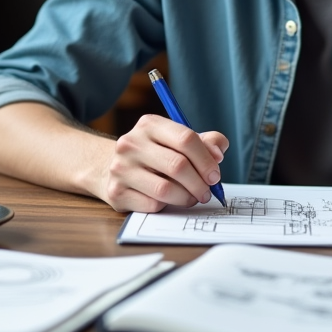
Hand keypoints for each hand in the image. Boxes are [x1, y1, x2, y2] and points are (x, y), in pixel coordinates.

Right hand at [98, 114, 228, 212]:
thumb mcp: (177, 140)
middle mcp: (131, 143)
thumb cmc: (155, 154)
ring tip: (192, 198)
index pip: (186, 139)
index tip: (215, 175)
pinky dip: (167, 206)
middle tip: (207, 192)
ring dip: (186, 198)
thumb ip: (205, 142)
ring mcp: (121, 168)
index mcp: (149, 124)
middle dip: (199, 183)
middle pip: (178, 165)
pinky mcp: (117, 192)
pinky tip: (169, 201)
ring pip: (165, 189)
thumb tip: (218, 153)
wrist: (113, 168)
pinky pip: (152, 205)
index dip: (206, 160)